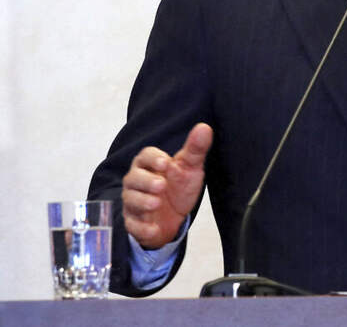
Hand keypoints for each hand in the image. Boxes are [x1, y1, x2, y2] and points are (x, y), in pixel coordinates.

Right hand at [121, 123, 212, 248]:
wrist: (175, 216)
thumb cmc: (179, 186)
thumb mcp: (190, 167)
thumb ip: (195, 149)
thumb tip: (204, 127)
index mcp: (149, 165)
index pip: (145, 156)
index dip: (153, 159)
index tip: (166, 163)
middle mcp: (137, 182)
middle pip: (133, 178)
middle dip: (146, 181)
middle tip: (161, 185)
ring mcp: (133, 202)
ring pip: (131, 200)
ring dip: (142, 202)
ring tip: (156, 203)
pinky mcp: (134, 223)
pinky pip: (133, 226)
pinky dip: (142, 228)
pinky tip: (154, 229)